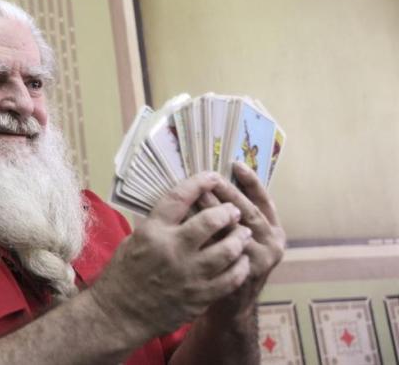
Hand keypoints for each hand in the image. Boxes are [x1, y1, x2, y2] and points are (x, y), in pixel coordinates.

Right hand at [89, 173, 253, 343]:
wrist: (118, 314)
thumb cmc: (123, 274)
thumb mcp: (135, 240)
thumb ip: (160, 224)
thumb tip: (184, 206)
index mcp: (153, 232)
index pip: (179, 197)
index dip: (199, 183)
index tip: (212, 176)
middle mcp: (172, 250)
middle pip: (211, 221)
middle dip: (227, 211)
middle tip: (233, 210)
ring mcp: (189, 275)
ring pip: (227, 250)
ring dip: (239, 238)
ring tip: (243, 233)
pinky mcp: (199, 297)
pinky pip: (230, 279)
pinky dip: (239, 267)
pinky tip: (240, 260)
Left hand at [207, 162, 285, 317]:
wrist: (230, 304)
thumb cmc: (230, 262)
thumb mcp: (241, 236)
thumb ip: (236, 214)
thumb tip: (216, 179)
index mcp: (274, 230)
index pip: (264, 199)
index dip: (251, 181)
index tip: (235, 163)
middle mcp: (271, 243)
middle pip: (248, 211)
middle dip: (227, 192)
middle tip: (209, 177)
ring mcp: (259, 260)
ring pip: (235, 228)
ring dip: (216, 210)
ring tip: (198, 195)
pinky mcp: (242, 274)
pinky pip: (222, 249)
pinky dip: (208, 235)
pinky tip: (192, 225)